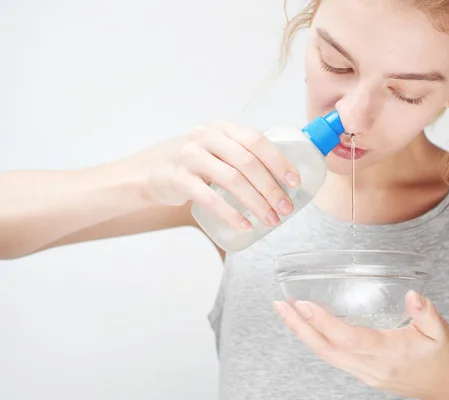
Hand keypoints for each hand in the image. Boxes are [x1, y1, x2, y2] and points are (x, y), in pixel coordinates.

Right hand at [136, 120, 299, 229]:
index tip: (295, 182)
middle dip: (271, 188)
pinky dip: (230, 214)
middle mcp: (207, 137)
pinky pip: (209, 199)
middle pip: (248, 162)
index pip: (257, 141)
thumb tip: (286, 175)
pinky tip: (245, 225)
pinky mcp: (179, 179)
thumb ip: (244, 154)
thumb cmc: (196, 163)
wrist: (153, 171)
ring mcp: (191, 156)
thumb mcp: (219, 149)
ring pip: (232, 179)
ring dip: (256, 202)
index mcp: (224, 128)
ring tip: (270, 220)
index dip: (279, 162)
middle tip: (285, 209)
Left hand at [274, 291, 448, 399]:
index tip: (303, 304)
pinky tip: (306, 327)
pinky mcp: (362, 374)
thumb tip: (412, 294)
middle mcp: (370, 367)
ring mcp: (363, 373)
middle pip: (325, 349)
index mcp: (388, 353)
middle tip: (280, 306)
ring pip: (325, 355)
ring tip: (285, 312)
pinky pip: (332, 357)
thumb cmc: (443, 358)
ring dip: (302, 333)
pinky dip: (315, 341)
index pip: (347, 338)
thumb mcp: (441, 331)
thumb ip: (426, 311)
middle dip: (299, 327)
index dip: (323, 322)